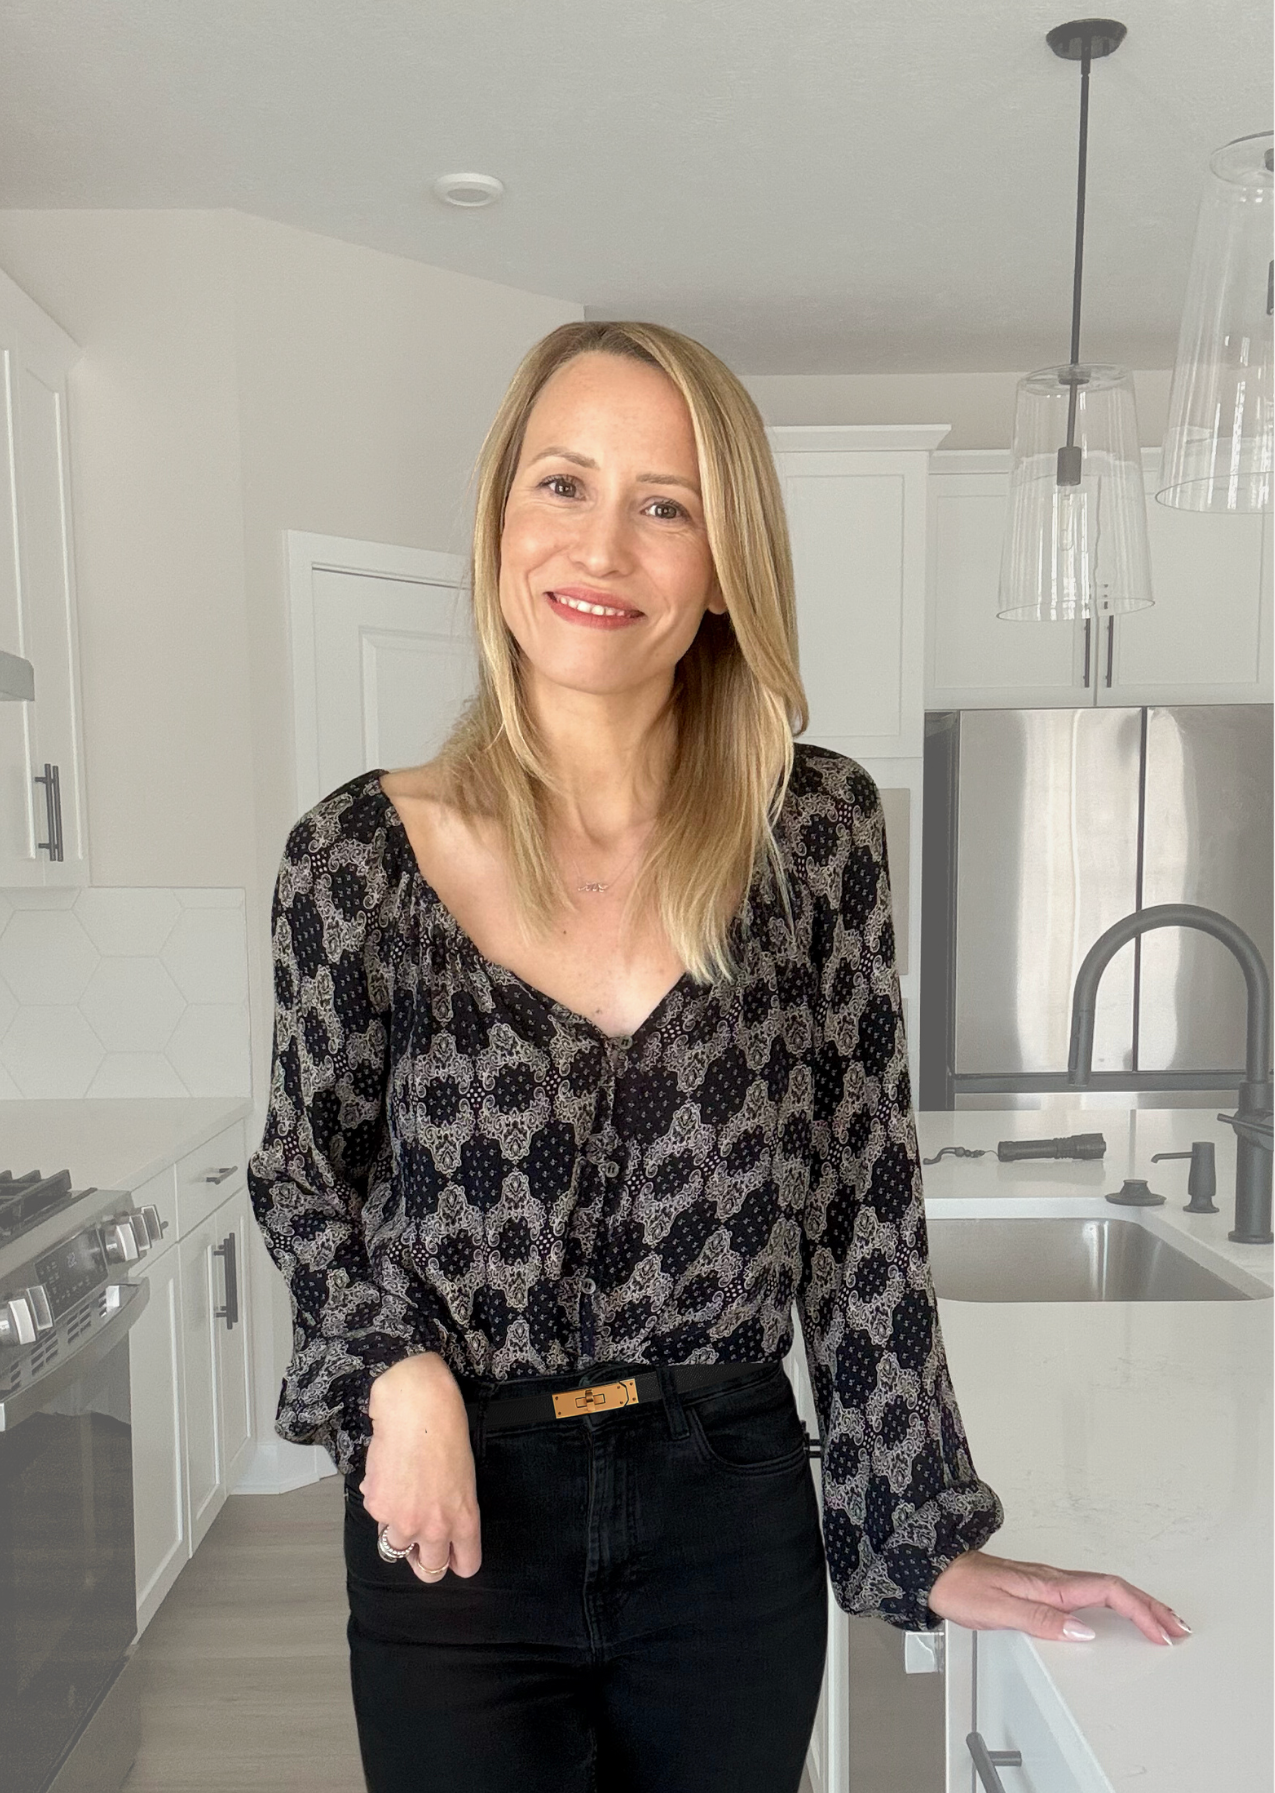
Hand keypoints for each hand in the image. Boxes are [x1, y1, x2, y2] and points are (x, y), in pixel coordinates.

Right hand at [360, 1351, 481, 1584]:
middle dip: (424, 1562)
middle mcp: (435, 1528)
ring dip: (397, 1529)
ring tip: (401, 1497)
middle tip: (419, 1547)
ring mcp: (404, 1523)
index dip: (457, 1563)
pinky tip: (388, 1476)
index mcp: (464, 1520)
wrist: (416, 1409)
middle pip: (430, 1571)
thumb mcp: (463, 1478)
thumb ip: (450, 1509)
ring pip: (396, 1547)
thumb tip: (429, 1527)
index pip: (465, 1565)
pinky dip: (380, 1502)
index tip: (452, 1559)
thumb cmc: (445, 1432)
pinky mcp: (378, 1509)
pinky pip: (377, 1517)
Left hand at [927, 1549, 1190, 1646]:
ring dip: (1138, 1604)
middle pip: (1117, 1588)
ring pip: (1107, 1589)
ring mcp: (1051, 1583)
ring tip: (1161, 1621)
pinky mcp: (1043, 1589)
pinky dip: (1115, 1603)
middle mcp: (1055, 1580)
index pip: (1109, 1592)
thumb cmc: (963, 1588)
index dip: (1140, 1611)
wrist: (937, 1571)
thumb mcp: (999, 1609)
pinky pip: (1091, 1593)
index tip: (1162, 1632)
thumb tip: (1083, 1633)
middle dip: (1152, 1607)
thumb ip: (1041, 1621)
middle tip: (1179, 1627)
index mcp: (1052, 1584)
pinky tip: (1117, 1614)